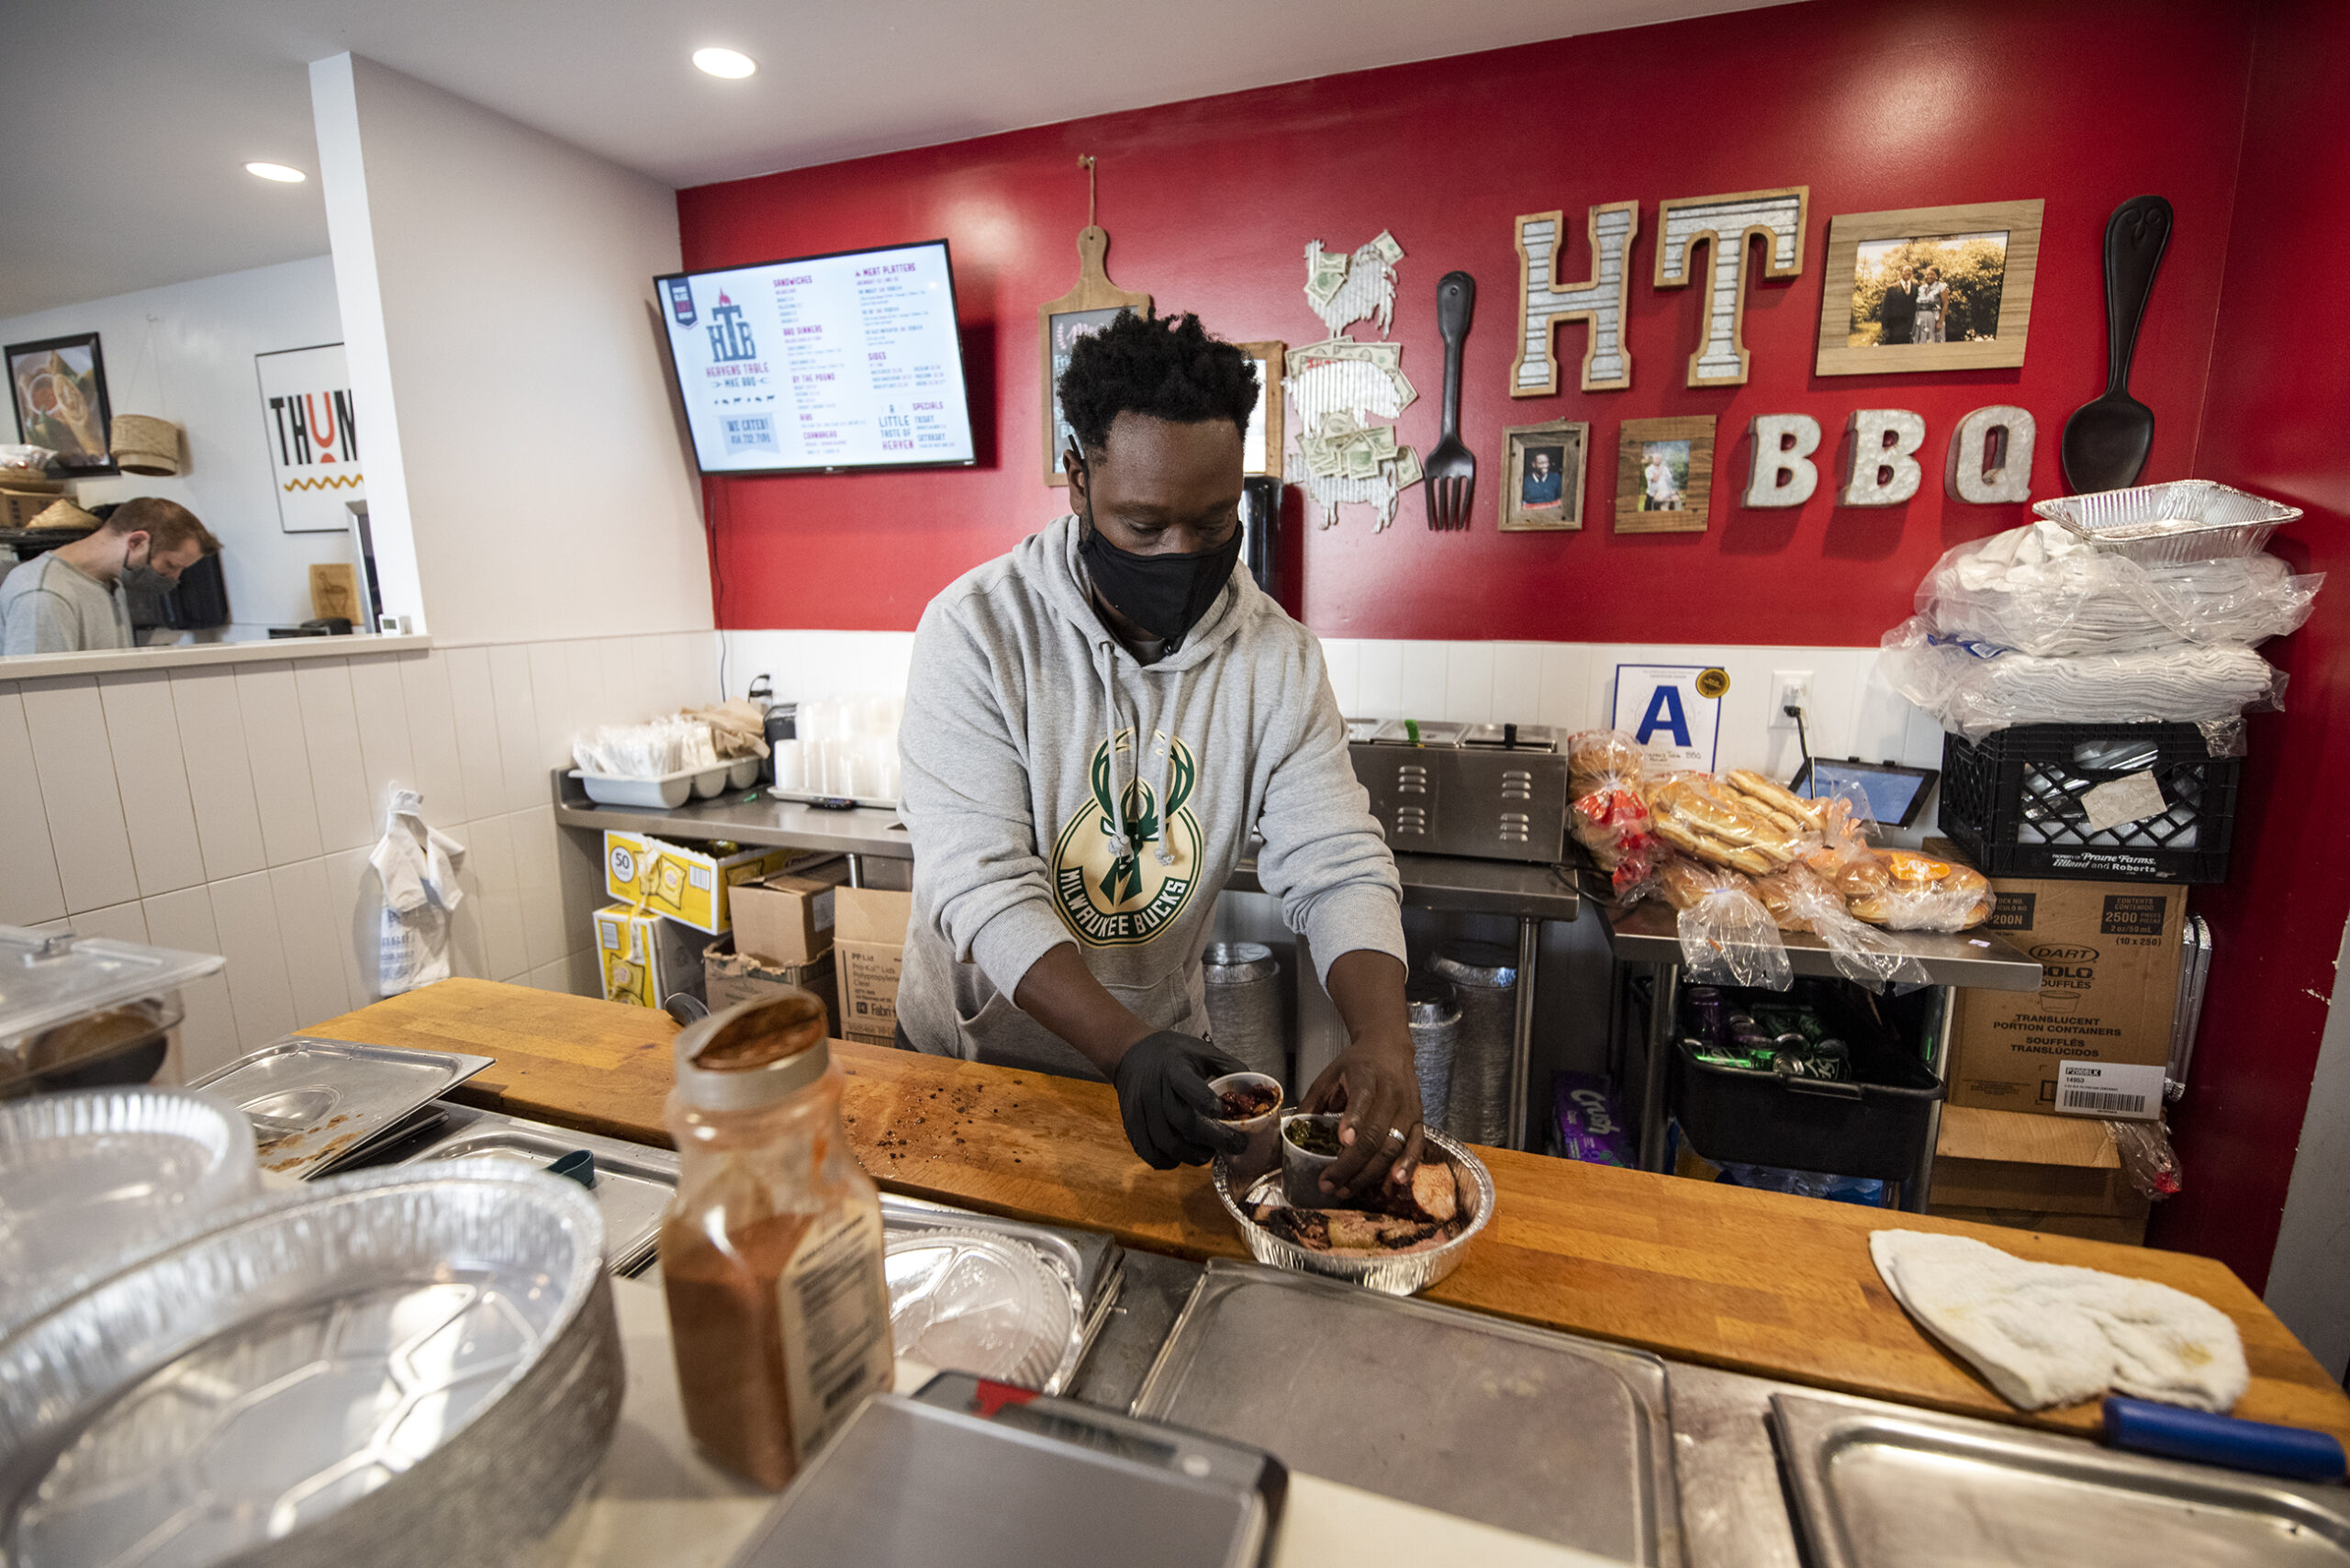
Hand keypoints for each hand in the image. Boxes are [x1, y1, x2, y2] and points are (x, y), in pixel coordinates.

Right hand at [1110, 1031, 1249, 1169]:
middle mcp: (1154, 1089)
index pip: (1189, 1087)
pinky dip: (1169, 1161)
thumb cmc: (1172, 1054)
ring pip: (1167, 1143)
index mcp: (1174, 1068)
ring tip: (1209, 1153)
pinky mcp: (1131, 1125)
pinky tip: (1183, 1156)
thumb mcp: (1201, 1050)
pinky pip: (1150, 1153)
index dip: (1206, 1102)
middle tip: (1236, 1145)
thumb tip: (1256, 1089)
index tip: (1223, 1114)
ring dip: (1193, 1155)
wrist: (1131, 1054)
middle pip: (1183, 1122)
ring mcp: (1140, 1110)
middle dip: (1214, 1139)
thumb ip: (1229, 1067)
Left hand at [1302, 1030, 1424, 1198]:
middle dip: (1350, 1163)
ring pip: (1392, 1146)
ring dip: (1369, 1173)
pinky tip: (1393, 1182)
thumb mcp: (1329, 1076)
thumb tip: (1294, 1133)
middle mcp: (1391, 1092)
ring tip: (1347, 1189)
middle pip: (1374, 1134)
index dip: (1353, 1120)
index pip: (1362, 1098)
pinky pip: (1416, 1146)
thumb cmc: (1356, 1065)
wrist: (1389, 1048)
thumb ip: (1312, 1103)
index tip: (1342, 1140)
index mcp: (1366, 1075)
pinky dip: (1407, 1166)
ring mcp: (1408, 1108)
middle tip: (1328, 1183)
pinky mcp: (1418, 1119)